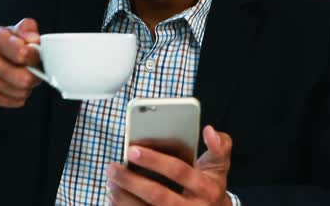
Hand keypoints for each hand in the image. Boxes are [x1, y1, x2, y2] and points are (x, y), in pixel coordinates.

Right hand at [0, 18, 41, 109]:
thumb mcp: (9, 33)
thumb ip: (26, 29)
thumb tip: (35, 39)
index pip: (24, 53)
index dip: (36, 57)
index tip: (35, 56)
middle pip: (26, 78)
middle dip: (35, 76)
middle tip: (32, 71)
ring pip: (23, 92)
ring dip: (27, 87)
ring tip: (19, 78)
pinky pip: (17, 102)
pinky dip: (19, 97)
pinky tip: (11, 87)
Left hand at [107, 126, 231, 205]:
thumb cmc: (210, 186)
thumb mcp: (219, 167)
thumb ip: (218, 147)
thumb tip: (210, 130)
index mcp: (206, 187)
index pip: (178, 171)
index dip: (154, 160)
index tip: (132, 149)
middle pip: (159, 195)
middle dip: (132, 181)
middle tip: (113, 167)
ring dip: (125, 198)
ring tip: (111, 182)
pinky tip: (114, 198)